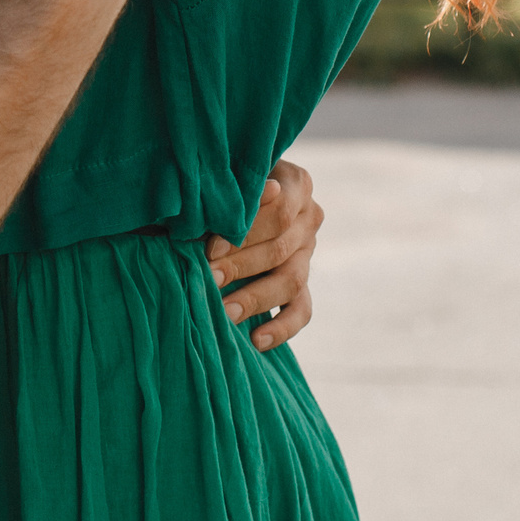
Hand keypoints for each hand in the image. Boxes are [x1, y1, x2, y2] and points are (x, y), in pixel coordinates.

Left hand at [203, 158, 320, 350]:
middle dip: (242, 265)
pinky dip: (281, 328)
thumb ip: (227, 197)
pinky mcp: (302, 283)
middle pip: (281, 248)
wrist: (235, 198)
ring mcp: (308, 253)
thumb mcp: (228, 180)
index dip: (246, 232)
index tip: (211, 248)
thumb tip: (215, 211)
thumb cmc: (225, 184)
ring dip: (255, 298)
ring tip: (225, 312)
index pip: (279, 211)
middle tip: (210, 278)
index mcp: (297, 184)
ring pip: (291, 281)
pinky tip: (256, 340)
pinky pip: (301, 310)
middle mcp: (309, 218)